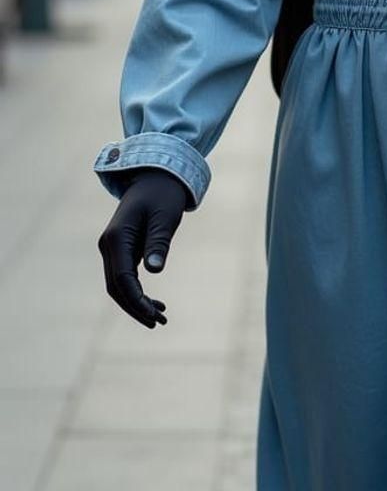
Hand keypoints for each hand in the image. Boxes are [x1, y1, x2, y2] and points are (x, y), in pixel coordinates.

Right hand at [97, 167, 189, 327]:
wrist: (156, 176)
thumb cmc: (163, 195)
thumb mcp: (165, 217)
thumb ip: (158, 242)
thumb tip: (154, 270)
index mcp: (116, 237)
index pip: (121, 279)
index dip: (136, 301)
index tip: (154, 316)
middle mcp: (108, 244)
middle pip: (116, 287)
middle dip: (135, 307)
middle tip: (159, 322)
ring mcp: (112, 248)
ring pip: (118, 285)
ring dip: (136, 303)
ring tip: (160, 317)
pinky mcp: (120, 249)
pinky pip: (124, 277)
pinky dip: (137, 292)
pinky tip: (155, 303)